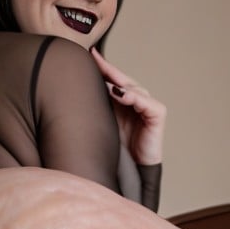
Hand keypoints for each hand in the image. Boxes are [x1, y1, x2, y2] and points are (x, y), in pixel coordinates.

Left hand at [90, 48, 165, 166]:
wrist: (131, 173)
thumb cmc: (115, 152)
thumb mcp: (100, 127)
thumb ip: (94, 110)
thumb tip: (72, 94)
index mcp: (122, 103)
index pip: (113, 81)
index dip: (103, 68)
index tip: (89, 54)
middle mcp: (135, 102)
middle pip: (123, 80)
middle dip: (109, 69)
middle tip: (94, 58)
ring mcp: (147, 107)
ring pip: (134, 88)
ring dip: (119, 81)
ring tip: (105, 77)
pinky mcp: (157, 116)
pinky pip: (146, 102)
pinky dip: (134, 97)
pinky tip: (120, 93)